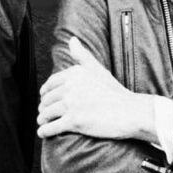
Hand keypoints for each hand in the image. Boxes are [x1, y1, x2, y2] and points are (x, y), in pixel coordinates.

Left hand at [38, 37, 156, 140]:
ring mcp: (71, 104)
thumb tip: (72, 40)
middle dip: (43, 107)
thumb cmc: (115, 92)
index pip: (51, 83)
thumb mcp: (98, 69)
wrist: (130, 112)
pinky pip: (51, 127)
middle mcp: (70, 87)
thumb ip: (82, 55)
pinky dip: (44, 131)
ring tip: (43, 123)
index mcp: (74, 73)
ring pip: (47, 113)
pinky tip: (43, 133)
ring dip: (42, 119)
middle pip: (47, 99)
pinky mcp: (74, 121)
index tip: (45, 98)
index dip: (45, 92)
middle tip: (44, 113)